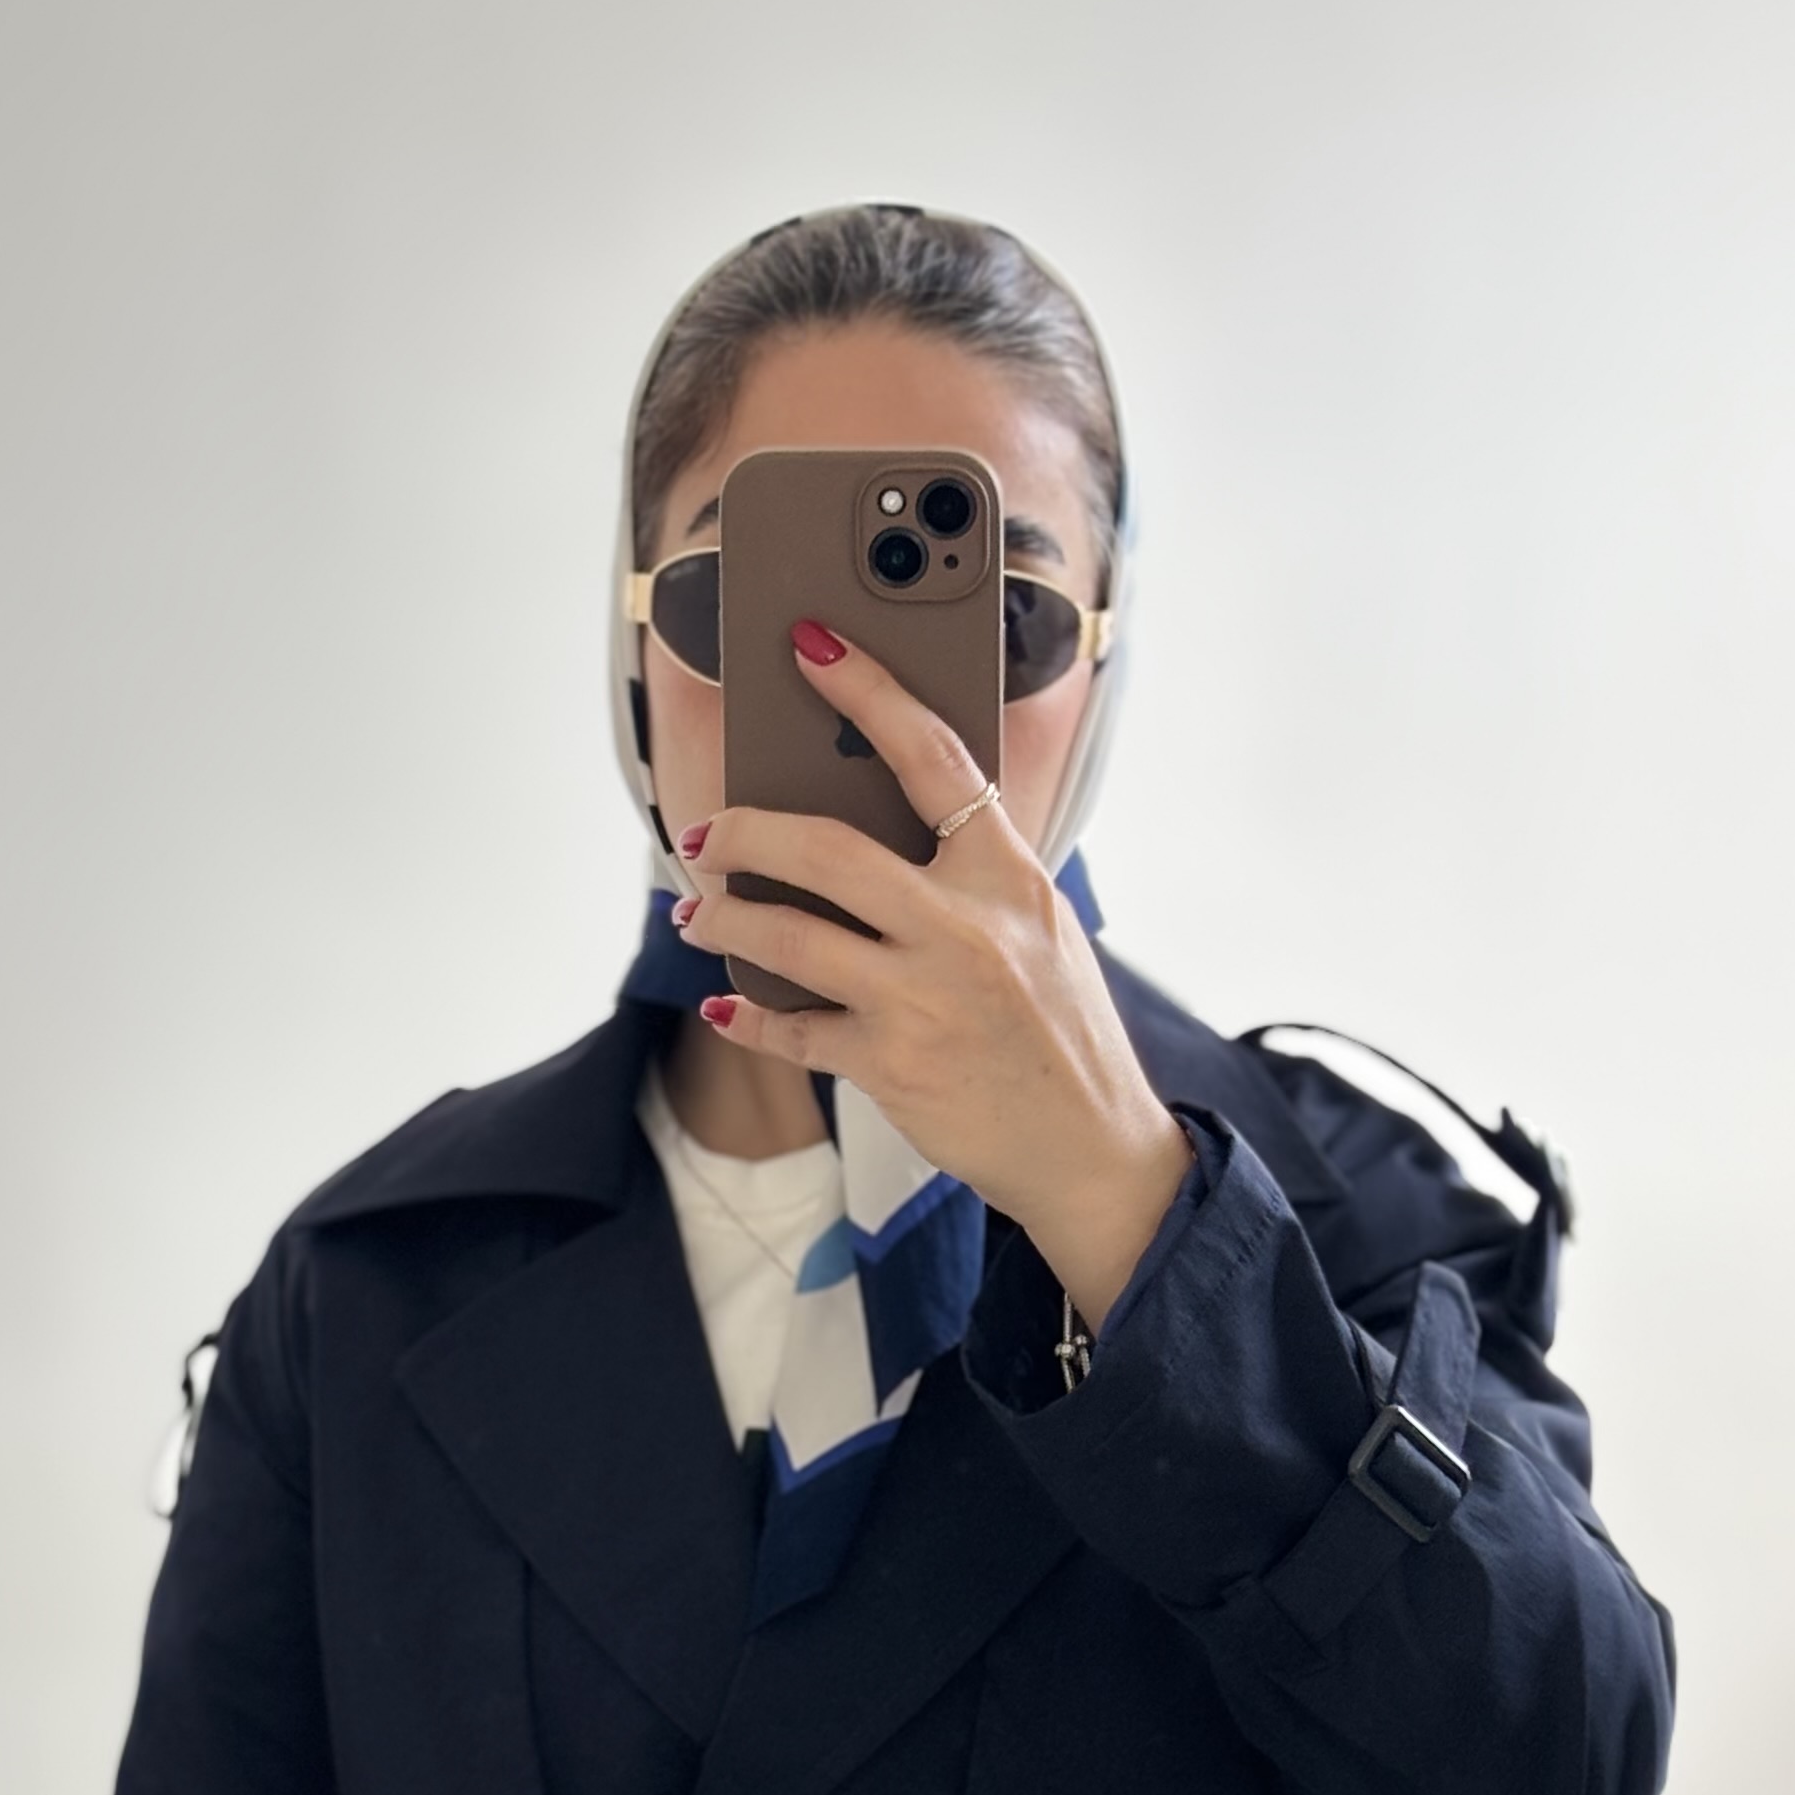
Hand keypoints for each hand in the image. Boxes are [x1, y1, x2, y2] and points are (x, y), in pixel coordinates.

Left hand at [670, 624, 1192, 1329]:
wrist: (1091, 1148)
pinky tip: (728, 1005)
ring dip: (726, 917)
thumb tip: (875, 829)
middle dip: (745, 829)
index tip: (811, 647)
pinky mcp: (892, 1064)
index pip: (931, 756)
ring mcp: (924, 996)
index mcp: (1009, 874)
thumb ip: (973, 877)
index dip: (867, 690)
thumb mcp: (1041, 930)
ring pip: (787, 934)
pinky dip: (749, 1016)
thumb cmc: (1061, 1033)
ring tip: (702, 911)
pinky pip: (792, 1027)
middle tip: (708, 830)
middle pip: (825, 847)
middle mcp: (965, 926)